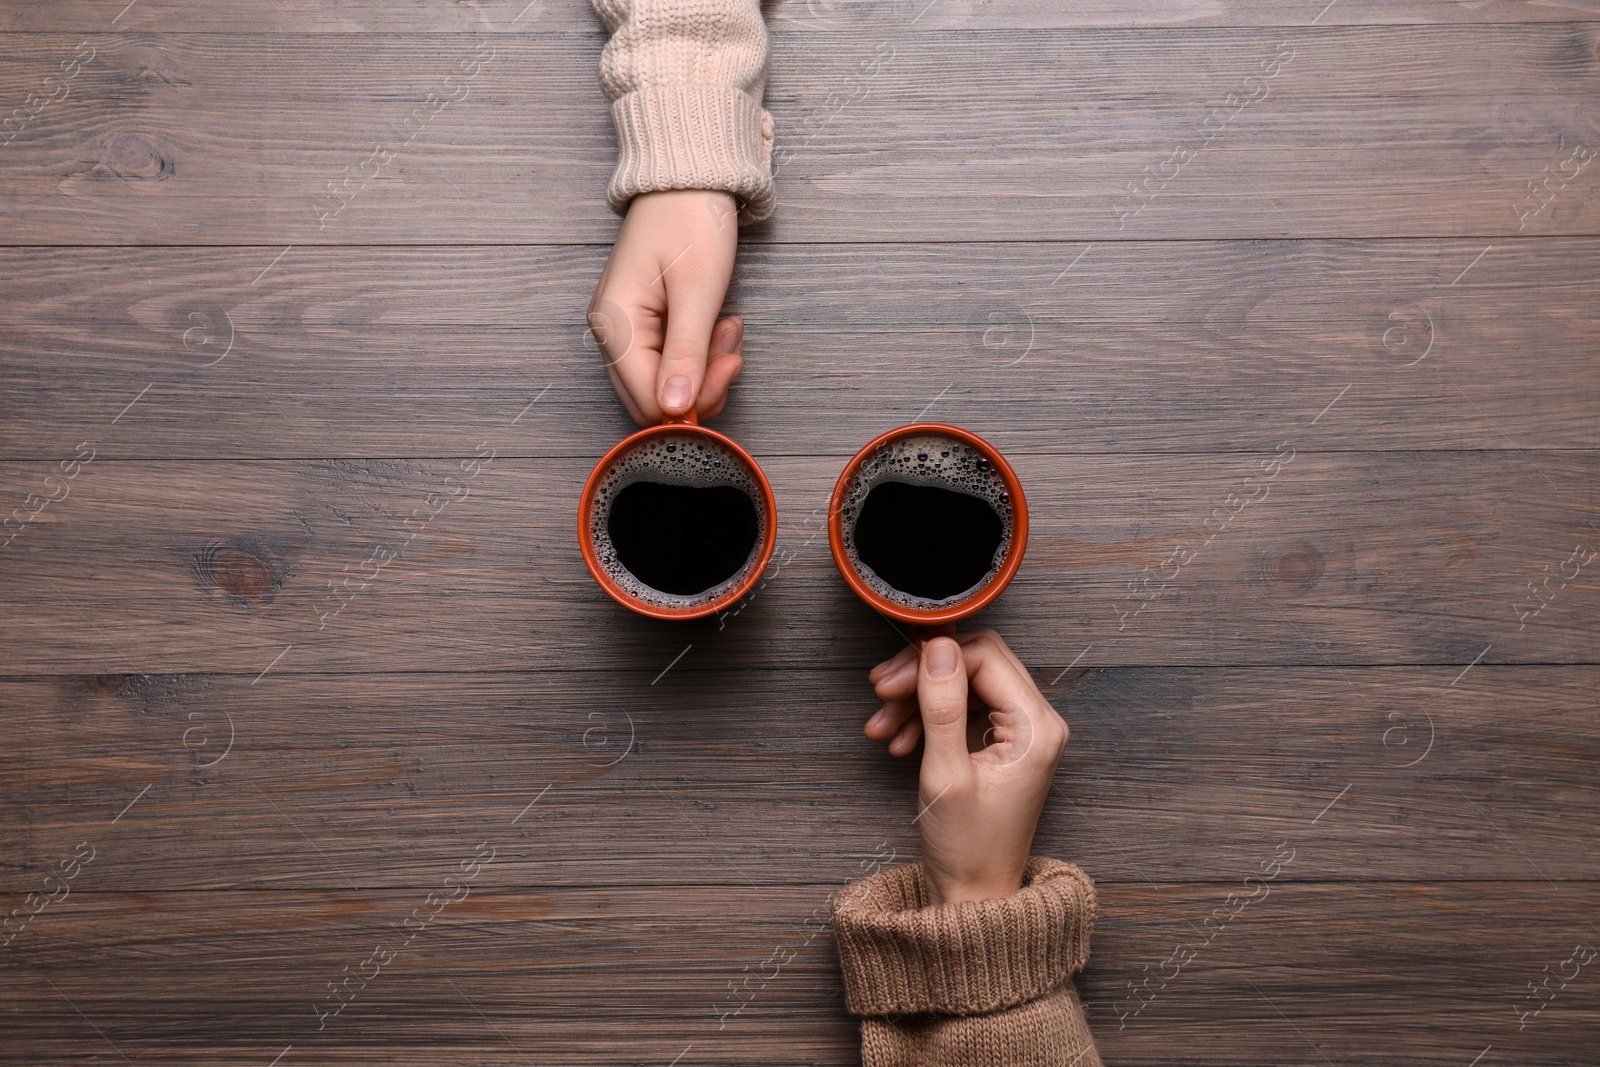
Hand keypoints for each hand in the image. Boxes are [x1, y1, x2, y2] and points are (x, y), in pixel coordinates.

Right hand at [588, 189, 744, 425]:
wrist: (687, 180)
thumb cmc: (691, 222)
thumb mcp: (698, 291)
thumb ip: (686, 354)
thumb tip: (675, 409)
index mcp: (615, 325)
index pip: (648, 402)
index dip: (693, 401)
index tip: (731, 367)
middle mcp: (611, 333)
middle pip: (653, 399)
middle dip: (702, 384)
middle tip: (732, 347)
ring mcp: (623, 329)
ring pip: (664, 382)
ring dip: (705, 367)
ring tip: (728, 328)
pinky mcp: (640, 324)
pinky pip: (669, 361)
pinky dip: (699, 353)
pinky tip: (718, 326)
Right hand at [864, 631, 1069, 905]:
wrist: (975, 894)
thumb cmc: (968, 849)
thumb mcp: (946, 774)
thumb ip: (942, 706)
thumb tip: (936, 646)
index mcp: (1036, 728)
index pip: (985, 657)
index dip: (932, 661)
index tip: (890, 681)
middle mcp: (1037, 723)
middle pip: (976, 663)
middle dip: (923, 675)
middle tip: (882, 692)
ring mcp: (1021, 731)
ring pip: (965, 683)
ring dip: (919, 698)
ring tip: (882, 725)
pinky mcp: (1002, 741)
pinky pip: (964, 707)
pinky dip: (927, 716)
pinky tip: (899, 739)